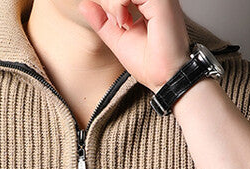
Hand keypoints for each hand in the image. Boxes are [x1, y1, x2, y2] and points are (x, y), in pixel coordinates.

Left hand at [77, 0, 191, 92]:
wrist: (165, 78)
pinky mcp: (160, 0)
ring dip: (113, 3)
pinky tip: (125, 22)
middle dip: (109, 2)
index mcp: (148, 2)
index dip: (109, 3)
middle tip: (117, 23)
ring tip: (121, 24)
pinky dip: (118, 4)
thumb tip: (84, 4)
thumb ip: (102, 21)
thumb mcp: (118, 39)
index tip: (115, 21)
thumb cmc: (150, 63)